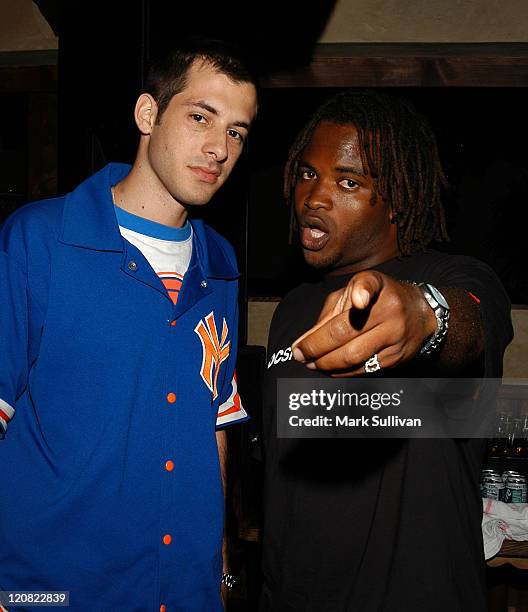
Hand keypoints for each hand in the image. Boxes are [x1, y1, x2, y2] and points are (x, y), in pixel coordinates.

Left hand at [292, 270, 436, 375]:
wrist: (420, 313)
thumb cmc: (376, 299)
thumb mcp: (353, 293)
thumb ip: (329, 313)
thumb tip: (303, 342)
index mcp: (377, 287)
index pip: (369, 286)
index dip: (363, 293)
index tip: (359, 301)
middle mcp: (390, 310)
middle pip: (347, 333)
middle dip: (317, 348)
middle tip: (300, 355)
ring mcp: (395, 335)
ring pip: (354, 356)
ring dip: (327, 364)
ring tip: (312, 364)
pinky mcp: (397, 357)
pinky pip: (364, 369)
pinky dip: (342, 372)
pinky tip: (330, 369)